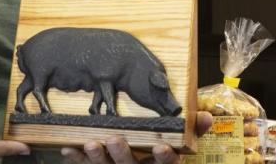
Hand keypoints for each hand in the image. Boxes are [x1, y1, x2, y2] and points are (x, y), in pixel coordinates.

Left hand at [61, 111, 212, 163]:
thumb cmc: (158, 157)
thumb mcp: (179, 146)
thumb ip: (194, 131)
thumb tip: (207, 116)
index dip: (163, 158)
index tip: (160, 147)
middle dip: (123, 156)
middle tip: (115, 141)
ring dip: (98, 158)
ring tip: (92, 143)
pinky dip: (77, 158)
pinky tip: (67, 147)